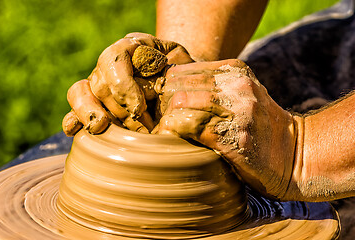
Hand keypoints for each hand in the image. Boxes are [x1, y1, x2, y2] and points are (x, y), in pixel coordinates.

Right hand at [62, 33, 192, 135]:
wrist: (180, 83)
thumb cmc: (184, 74)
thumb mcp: (185, 66)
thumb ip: (173, 72)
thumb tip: (163, 93)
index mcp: (132, 48)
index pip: (114, 60)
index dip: (123, 87)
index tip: (140, 108)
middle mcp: (111, 64)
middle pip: (101, 85)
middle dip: (122, 112)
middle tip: (145, 128)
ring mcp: (99, 83)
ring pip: (82, 96)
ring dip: (101, 120)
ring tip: (116, 133)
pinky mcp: (94, 103)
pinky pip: (74, 109)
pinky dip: (73, 120)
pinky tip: (75, 130)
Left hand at [156, 59, 296, 199]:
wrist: (293, 154)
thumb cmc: (259, 125)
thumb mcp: (240, 94)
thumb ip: (211, 87)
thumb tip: (170, 92)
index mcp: (233, 69)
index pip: (180, 71)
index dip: (166, 90)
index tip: (163, 106)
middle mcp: (235, 84)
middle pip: (177, 85)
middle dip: (163, 104)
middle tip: (160, 120)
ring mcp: (236, 109)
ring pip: (181, 103)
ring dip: (167, 119)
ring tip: (167, 131)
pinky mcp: (233, 135)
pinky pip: (190, 127)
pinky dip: (177, 133)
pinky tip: (175, 140)